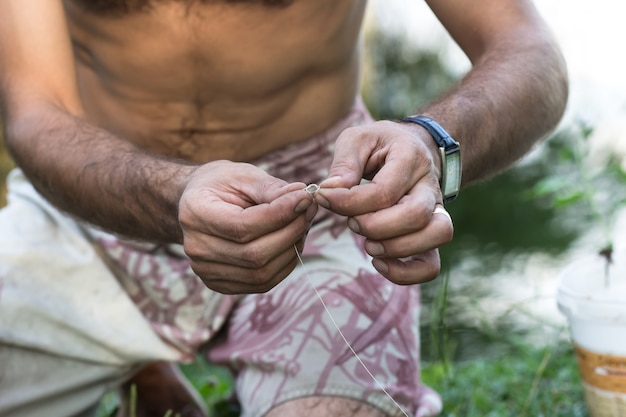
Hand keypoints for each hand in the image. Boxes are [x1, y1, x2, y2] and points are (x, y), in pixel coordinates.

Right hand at [178, 160, 316, 293]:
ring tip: (302, 224)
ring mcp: (206, 270)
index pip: (243, 226)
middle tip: (309, 210)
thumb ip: (271, 188)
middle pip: (254, 255)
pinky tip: (290, 242)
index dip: (280, 215)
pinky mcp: (220, 284)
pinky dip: (284, 264)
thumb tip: (303, 197)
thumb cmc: (222, 184)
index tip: (305, 198)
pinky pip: (261, 283)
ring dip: (291, 249)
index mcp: (196, 213)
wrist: (199, 202)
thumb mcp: (243, 175)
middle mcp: (196, 247)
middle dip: (291, 232)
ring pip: (261, 273)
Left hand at [314, 120, 453, 284]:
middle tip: (352, 223)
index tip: (324, 198)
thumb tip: (330, 191)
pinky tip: (379, 263)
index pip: (384, 191)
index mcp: (410, 157)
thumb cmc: (379, 145)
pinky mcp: (430, 235)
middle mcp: (429, 185)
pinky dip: (405, 273)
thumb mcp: (356, 139)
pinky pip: (431, 265)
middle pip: (415, 215)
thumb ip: (343, 164)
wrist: (412, 148)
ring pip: (435, 236)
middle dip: (375, 226)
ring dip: (394, 248)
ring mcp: (435, 212)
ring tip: (368, 244)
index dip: (349, 202)